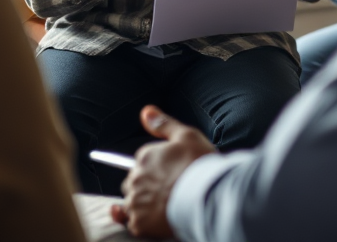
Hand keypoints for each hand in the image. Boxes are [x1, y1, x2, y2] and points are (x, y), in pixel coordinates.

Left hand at [111, 106, 215, 237]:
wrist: (205, 196)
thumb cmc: (198, 164)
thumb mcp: (186, 135)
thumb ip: (163, 124)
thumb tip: (145, 111)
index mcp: (145, 156)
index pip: (141, 161)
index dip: (156, 167)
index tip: (170, 171)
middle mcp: (135, 178)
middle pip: (133, 182)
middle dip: (145, 184)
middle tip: (167, 188)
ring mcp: (135, 203)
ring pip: (131, 202)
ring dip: (142, 203)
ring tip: (163, 204)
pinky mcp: (139, 224)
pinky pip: (131, 223)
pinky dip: (137, 221)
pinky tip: (148, 218)